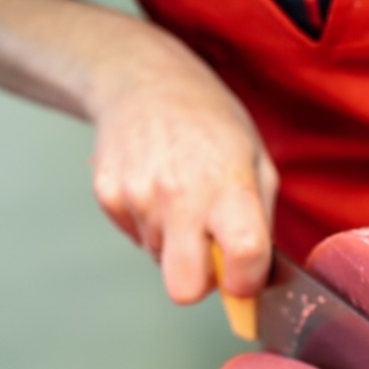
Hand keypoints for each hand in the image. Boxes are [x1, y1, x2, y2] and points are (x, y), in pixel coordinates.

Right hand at [88, 30, 277, 303]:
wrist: (142, 79)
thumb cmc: (208, 119)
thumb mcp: (255, 159)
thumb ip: (260, 222)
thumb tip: (256, 279)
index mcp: (228, 185)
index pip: (243, 256)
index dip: (247, 281)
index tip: (245, 276)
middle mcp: (180, 195)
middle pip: (184, 289)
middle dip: (199, 282)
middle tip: (208, 250)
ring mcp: (138, 198)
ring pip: (160, 260)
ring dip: (175, 241)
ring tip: (180, 194)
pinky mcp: (108, 197)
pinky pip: (136, 237)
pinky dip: (149, 223)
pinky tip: (155, 186)